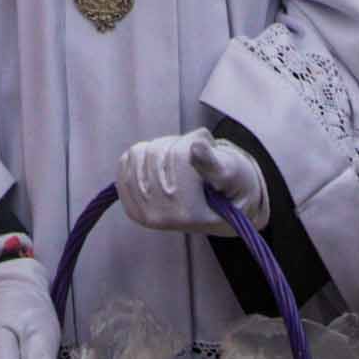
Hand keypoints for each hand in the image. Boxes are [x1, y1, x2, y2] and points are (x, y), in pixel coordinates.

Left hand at [114, 128, 268, 236]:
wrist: (225, 213)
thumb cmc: (234, 188)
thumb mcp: (232, 173)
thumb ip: (214, 164)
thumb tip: (196, 148)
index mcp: (187, 212)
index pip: (179, 154)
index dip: (197, 141)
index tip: (208, 148)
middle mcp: (161, 217)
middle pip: (155, 151)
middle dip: (178, 144)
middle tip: (194, 158)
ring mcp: (144, 214)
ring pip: (139, 153)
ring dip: (161, 149)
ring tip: (181, 164)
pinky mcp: (134, 208)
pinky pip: (125, 163)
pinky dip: (143, 156)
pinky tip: (162, 168)